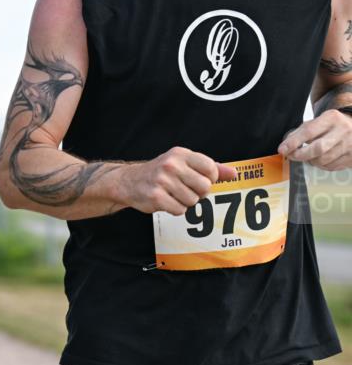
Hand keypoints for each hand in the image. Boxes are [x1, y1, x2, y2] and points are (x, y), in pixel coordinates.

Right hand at [114, 146, 236, 215]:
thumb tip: (235, 174)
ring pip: (193, 201)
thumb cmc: (162, 173)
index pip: (211, 169)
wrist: (129, 182)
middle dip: (198, 193)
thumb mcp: (184, 164)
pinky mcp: (156, 196)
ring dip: (186, 202)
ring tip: (173, 195)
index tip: (198, 179)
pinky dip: (176, 209)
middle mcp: (171, 165)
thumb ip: (211, 168)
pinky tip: (166, 201)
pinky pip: (180, 210)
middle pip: (205, 187)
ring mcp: (162, 181)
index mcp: (181, 154)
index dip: (209, 179)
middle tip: (185, 190)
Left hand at [278, 110, 351, 170]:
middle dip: (301, 155)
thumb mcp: (318, 122)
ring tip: (308, 156)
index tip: (282, 149)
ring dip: (311, 161)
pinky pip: (331, 167)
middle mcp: (343, 131)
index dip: (293, 142)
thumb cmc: (332, 125)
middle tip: (292, 156)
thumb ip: (301, 132)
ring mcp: (350, 145)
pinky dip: (322, 165)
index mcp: (332, 118)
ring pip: (323, 160)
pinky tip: (321, 159)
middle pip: (318, 149)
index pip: (309, 132)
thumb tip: (285, 147)